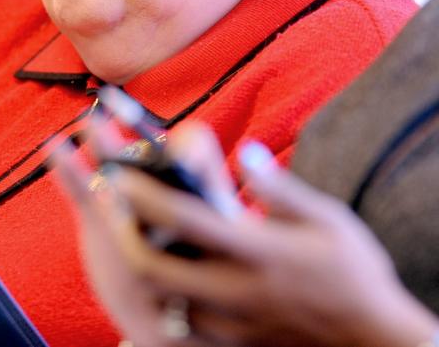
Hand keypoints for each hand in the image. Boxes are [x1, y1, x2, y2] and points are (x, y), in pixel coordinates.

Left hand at [54, 120, 438, 346]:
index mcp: (259, 251)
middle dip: (121, 236)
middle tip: (105, 207)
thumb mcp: (327, 220)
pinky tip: (156, 272)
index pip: (187, 220)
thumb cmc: (353, 272)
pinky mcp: (232, 341)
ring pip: (161, 298)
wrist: (374, 341)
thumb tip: (245, 152)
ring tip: (120, 233)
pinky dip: (162, 296)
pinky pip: (182, 322)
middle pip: (155, 267)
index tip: (118, 172)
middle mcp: (237, 288)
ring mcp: (231, 320)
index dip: (146, 195)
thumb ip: (280, 188)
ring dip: (137, 265)